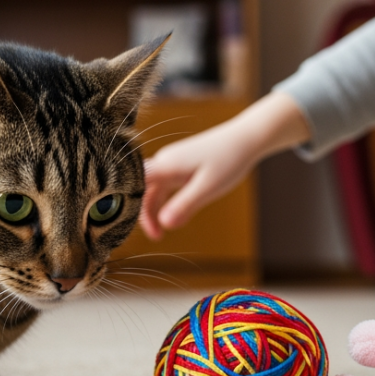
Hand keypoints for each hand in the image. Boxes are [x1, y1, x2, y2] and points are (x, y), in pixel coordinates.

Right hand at [140, 91, 310, 239]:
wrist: (246, 138)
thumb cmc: (229, 160)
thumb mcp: (207, 188)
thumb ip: (185, 205)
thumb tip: (164, 224)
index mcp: (166, 165)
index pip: (134, 184)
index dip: (128, 204)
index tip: (132, 226)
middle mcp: (164, 161)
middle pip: (141, 189)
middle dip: (144, 213)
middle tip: (157, 237)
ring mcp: (172, 162)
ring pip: (154, 189)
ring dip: (156, 210)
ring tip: (164, 233)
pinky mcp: (180, 165)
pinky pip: (166, 186)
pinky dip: (168, 202)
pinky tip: (179, 217)